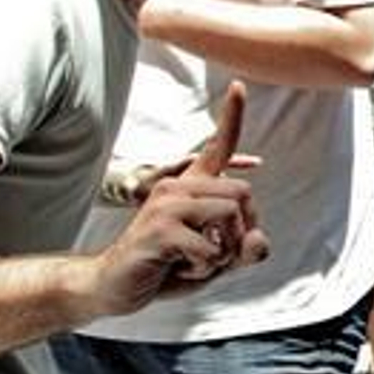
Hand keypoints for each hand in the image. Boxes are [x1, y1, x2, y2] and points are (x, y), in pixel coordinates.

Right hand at [93, 83, 267, 311]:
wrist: (114, 287)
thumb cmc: (167, 269)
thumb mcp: (215, 261)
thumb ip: (244, 249)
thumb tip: (259, 240)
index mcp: (190, 186)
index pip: (218, 146)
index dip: (232, 116)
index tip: (238, 85)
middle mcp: (177, 186)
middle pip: (242, 192)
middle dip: (243, 232)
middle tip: (219, 255)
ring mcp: (166, 204)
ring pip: (230, 214)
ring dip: (224, 252)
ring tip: (197, 262)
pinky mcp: (160, 229)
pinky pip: (211, 247)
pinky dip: (205, 267)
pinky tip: (180, 268)